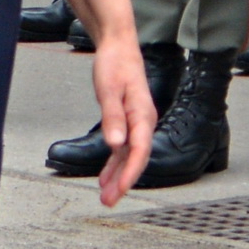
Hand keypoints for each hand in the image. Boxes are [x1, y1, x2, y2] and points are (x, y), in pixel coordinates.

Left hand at [90, 31, 156, 205]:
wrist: (118, 46)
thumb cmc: (114, 65)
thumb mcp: (108, 90)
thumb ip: (113, 118)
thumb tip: (116, 145)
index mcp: (142, 114)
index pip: (140, 150)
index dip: (131, 172)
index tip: (121, 190)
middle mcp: (143, 121)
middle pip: (136, 157)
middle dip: (124, 181)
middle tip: (108, 202)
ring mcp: (136, 122)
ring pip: (129, 156)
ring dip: (118, 176)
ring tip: (105, 196)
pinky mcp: (127, 120)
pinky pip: (123, 148)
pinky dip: (114, 163)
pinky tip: (104, 177)